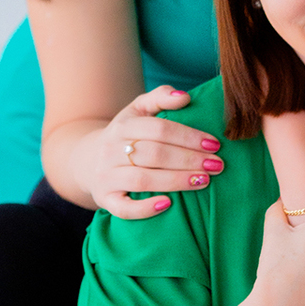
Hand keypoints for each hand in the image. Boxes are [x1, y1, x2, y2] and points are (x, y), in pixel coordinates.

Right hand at [87, 87, 225, 216]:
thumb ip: (160, 97)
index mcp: (123, 126)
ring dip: (175, 181)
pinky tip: (168, 204)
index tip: (214, 144)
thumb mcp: (138, 110)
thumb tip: (184, 97)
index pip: (159, 129)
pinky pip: (124, 208)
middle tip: (216, 165)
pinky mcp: (105, 200)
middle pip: (154, 154)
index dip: (189, 136)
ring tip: (203, 181)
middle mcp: (111, 150)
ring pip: (142, 179)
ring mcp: (106, 176)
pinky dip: (145, 209)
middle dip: (188, 159)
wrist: (88, 159)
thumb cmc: (125, 134)